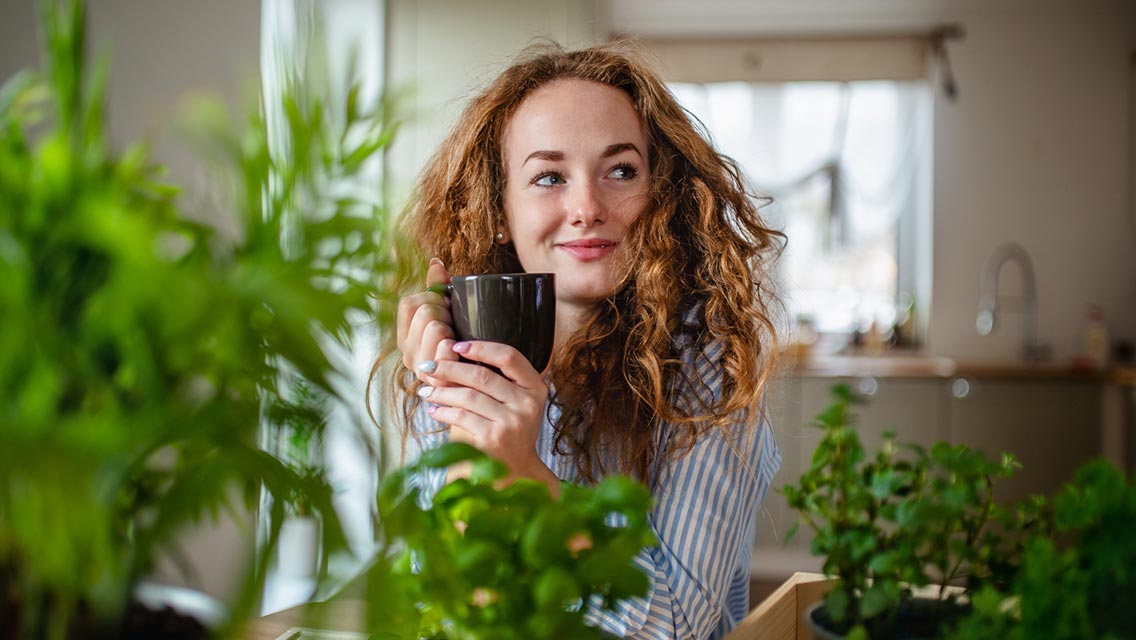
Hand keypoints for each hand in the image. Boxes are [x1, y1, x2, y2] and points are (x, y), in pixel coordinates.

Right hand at [396, 258, 456, 385]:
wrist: (483, 383)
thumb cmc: (464, 346)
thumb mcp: (449, 315)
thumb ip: (438, 289)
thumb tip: (436, 262)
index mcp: (406, 335)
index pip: (410, 303)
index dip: (433, 299)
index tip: (448, 308)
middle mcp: (408, 353)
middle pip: (425, 312)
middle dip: (446, 314)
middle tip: (456, 328)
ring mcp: (421, 369)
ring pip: (435, 327)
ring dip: (453, 331)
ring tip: (459, 343)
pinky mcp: (438, 382)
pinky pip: (446, 349)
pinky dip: (458, 348)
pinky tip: (462, 356)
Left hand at [418, 340, 554, 485]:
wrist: (513, 472)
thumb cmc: (506, 431)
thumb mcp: (508, 402)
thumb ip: (489, 378)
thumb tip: (446, 352)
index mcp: (536, 388)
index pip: (509, 357)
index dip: (481, 347)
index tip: (456, 346)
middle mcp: (528, 404)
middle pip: (483, 375)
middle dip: (450, 368)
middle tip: (428, 367)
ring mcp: (513, 421)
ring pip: (469, 395)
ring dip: (441, 392)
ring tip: (426, 392)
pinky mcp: (495, 438)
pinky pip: (462, 416)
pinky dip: (443, 411)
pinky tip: (433, 410)